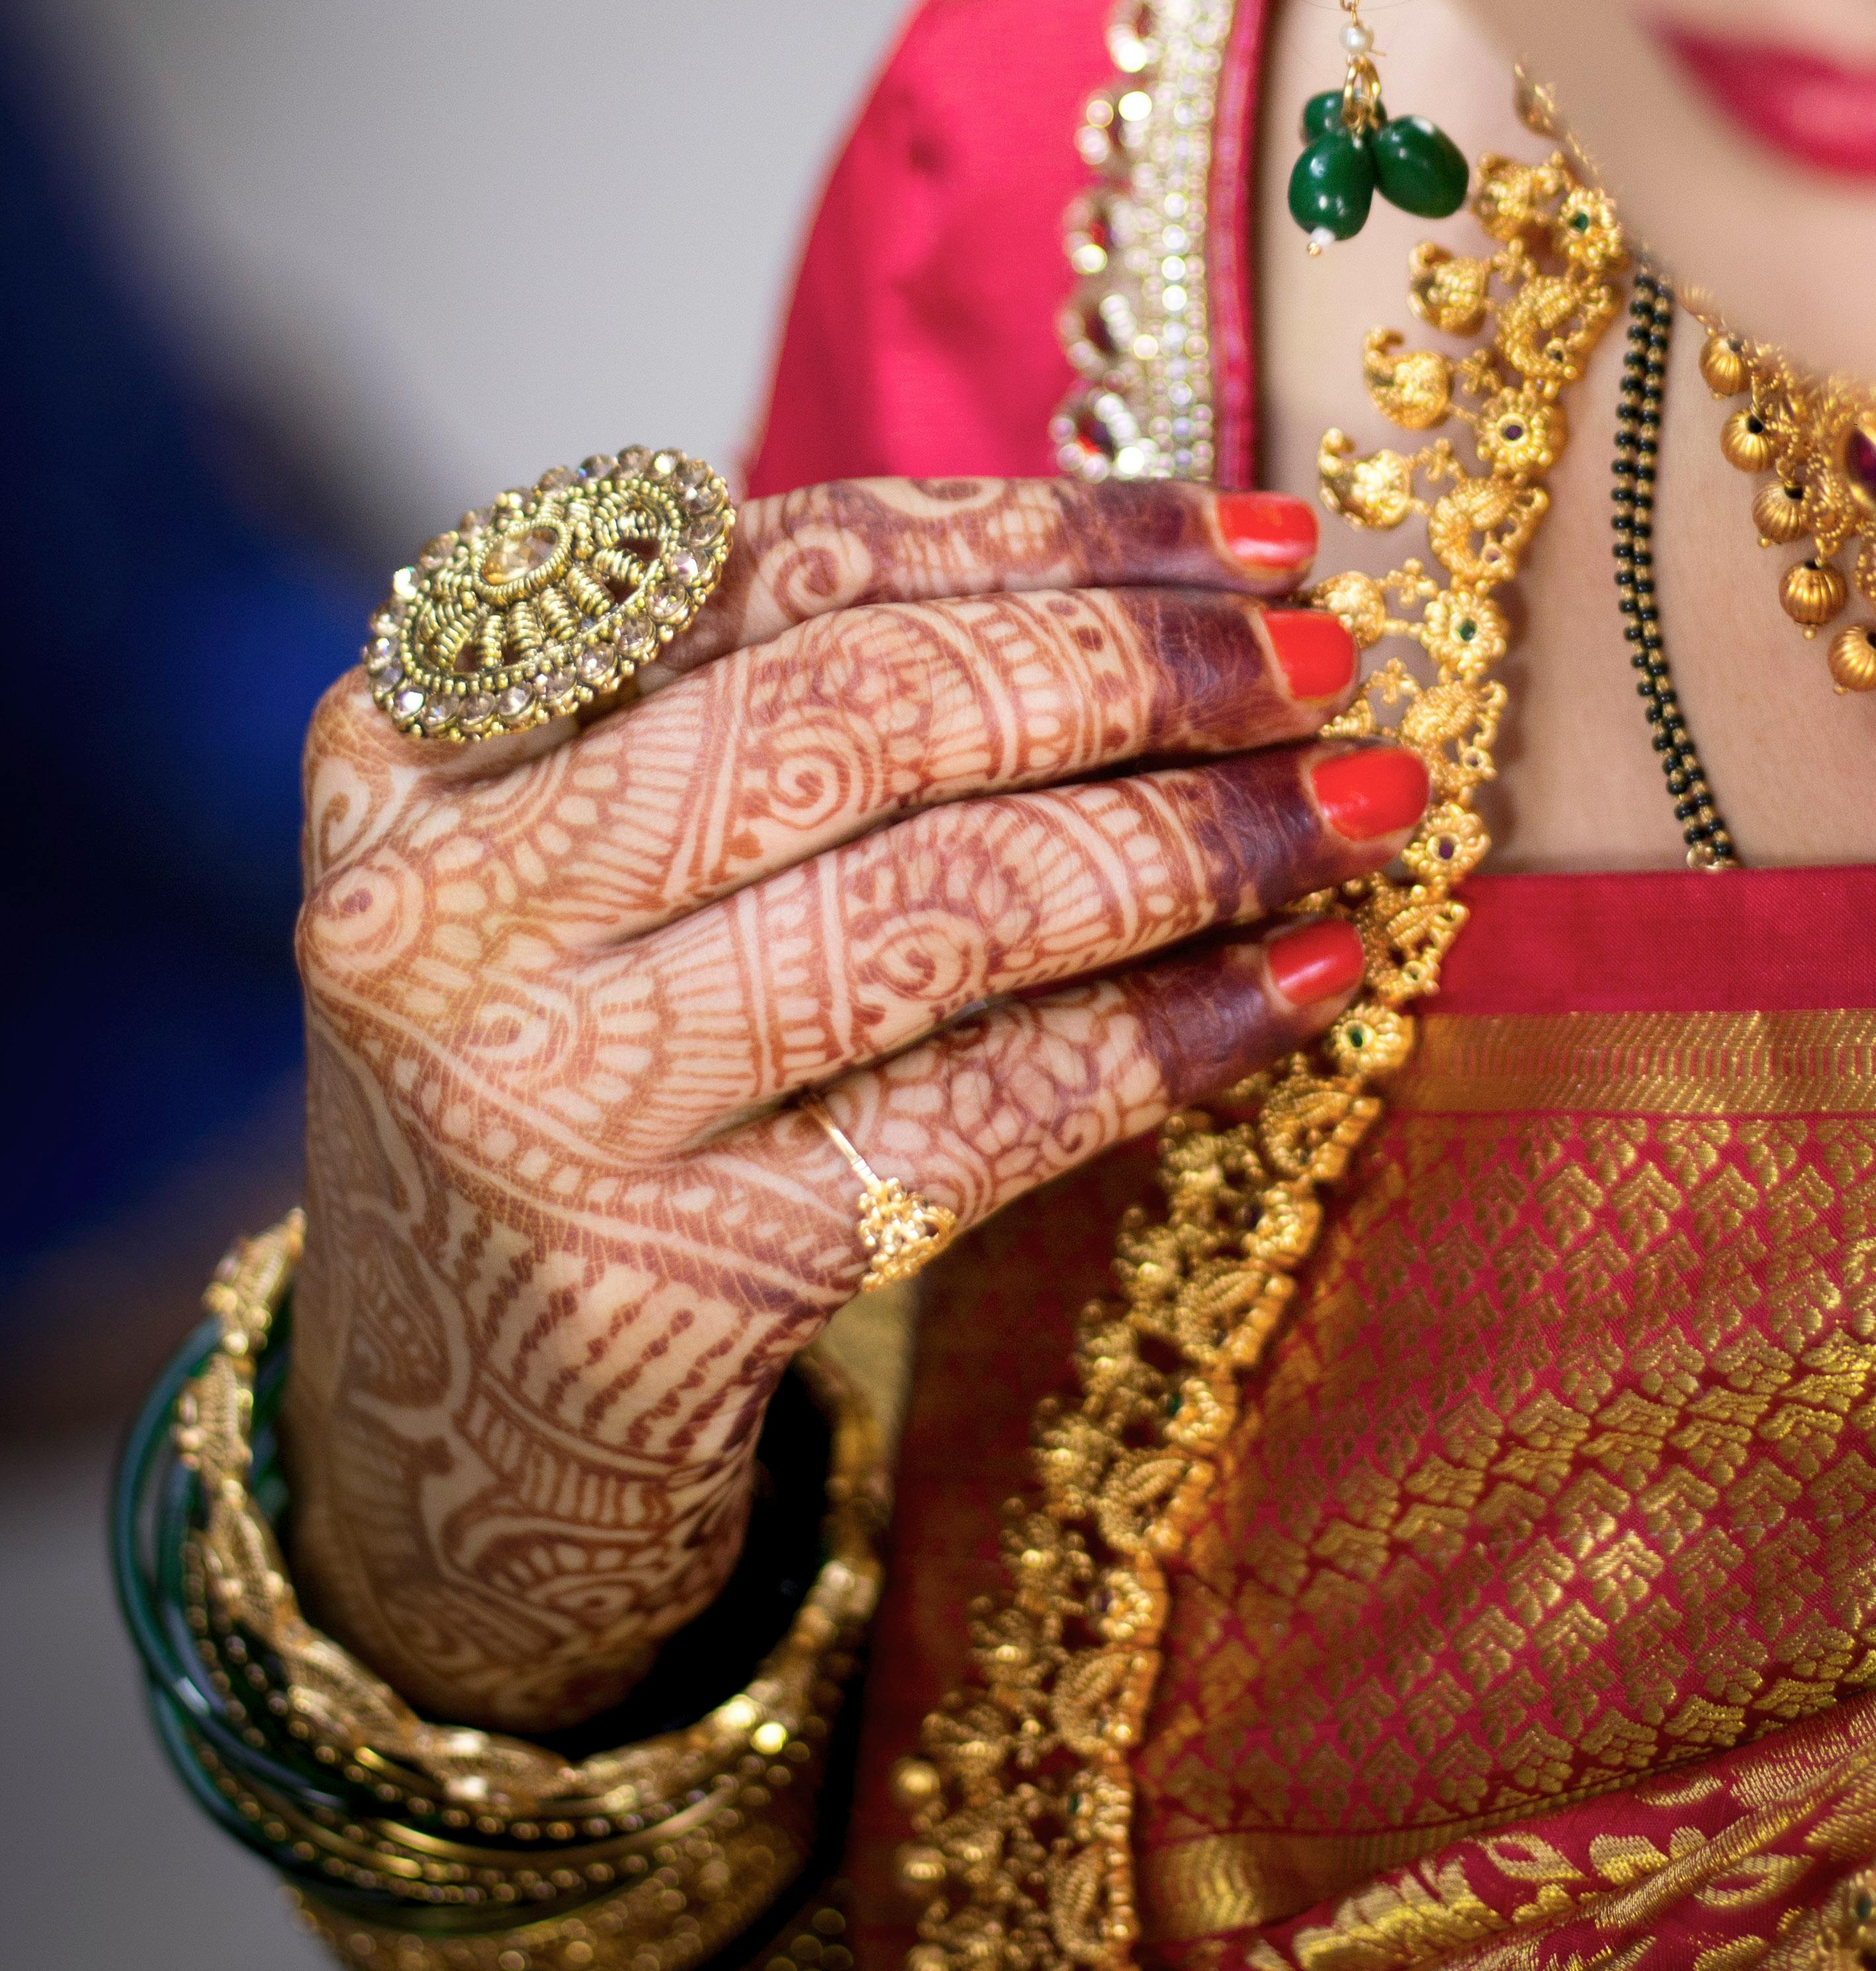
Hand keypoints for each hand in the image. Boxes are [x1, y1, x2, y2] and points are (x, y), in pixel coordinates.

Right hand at [283, 477, 1422, 1729]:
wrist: (449, 1442)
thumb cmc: (583, 1071)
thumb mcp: (606, 853)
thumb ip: (796, 695)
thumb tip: (1184, 580)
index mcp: (420, 733)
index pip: (789, 563)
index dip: (1055, 528)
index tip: (1259, 537)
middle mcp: (438, 903)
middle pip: (865, 711)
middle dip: (1138, 668)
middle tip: (1331, 666)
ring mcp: (530, 1102)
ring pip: (936, 907)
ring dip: (1191, 841)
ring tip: (1360, 806)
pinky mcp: (647, 1293)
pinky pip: (974, 1119)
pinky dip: (1166, 1035)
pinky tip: (1302, 983)